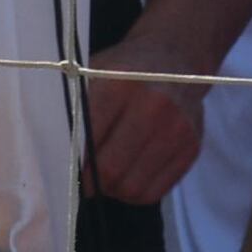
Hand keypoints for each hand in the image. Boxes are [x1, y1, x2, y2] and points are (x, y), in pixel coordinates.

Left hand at [79, 26, 208, 204]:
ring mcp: (178, 128)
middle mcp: (155, 107)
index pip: (89, 143)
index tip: (68, 171)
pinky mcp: (192, 146)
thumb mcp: (94, 76)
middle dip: (92, 183)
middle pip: (111, 170)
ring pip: (133, 188)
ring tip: (108, 179)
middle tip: (86, 181)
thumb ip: (77, 112)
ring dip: (114, 191)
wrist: (175, 58)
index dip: (74, 165)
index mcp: (121, 86)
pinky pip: (155, 192)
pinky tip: (129, 176)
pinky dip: (136, 193)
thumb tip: (59, 157)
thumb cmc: (125, 71)